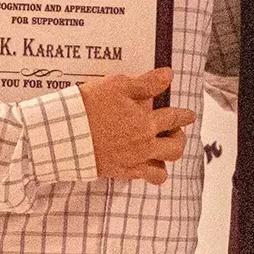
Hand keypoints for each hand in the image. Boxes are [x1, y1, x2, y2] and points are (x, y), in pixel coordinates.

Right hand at [79, 67, 194, 183]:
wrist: (64, 132)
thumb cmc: (89, 106)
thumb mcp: (117, 85)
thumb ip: (146, 83)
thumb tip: (168, 75)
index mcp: (145, 123)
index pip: (174, 119)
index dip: (184, 116)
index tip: (189, 115)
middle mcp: (144, 145)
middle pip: (174, 148)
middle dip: (179, 139)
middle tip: (174, 132)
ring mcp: (132, 161)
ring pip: (162, 171)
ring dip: (165, 160)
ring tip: (160, 150)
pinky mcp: (119, 172)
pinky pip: (142, 178)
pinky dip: (147, 172)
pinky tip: (143, 162)